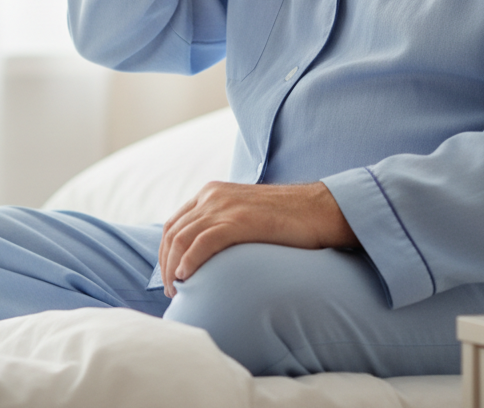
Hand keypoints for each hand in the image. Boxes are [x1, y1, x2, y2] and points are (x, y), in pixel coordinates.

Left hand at [158, 181, 358, 296]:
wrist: (318, 209)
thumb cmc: (287, 219)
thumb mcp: (245, 215)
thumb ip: (223, 225)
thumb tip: (205, 255)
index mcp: (212, 192)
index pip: (174, 223)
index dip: (165, 252)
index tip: (170, 276)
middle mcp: (213, 195)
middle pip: (172, 232)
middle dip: (165, 264)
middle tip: (171, 291)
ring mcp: (225, 206)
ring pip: (182, 239)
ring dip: (173, 269)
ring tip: (178, 291)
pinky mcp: (238, 220)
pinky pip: (201, 243)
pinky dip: (189, 262)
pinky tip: (187, 278)